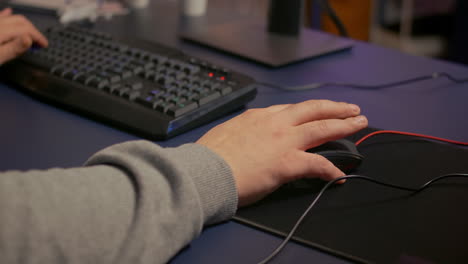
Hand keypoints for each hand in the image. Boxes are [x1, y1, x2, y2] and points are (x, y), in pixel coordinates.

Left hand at [0, 8, 47, 64]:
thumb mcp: (0, 57)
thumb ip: (14, 48)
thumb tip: (29, 39)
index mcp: (2, 32)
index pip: (26, 29)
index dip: (37, 36)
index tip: (44, 45)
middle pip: (20, 21)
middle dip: (33, 30)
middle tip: (39, 42)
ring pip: (12, 18)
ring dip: (24, 24)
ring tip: (30, 34)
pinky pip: (0, 16)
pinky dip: (8, 15)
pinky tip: (9, 12)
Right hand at [197, 100, 367, 206]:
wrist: (205, 170)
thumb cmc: (209, 156)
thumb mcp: (226, 134)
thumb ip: (241, 132)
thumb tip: (244, 138)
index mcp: (258, 116)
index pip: (289, 110)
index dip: (307, 112)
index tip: (316, 113)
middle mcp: (275, 123)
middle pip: (313, 110)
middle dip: (335, 108)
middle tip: (351, 109)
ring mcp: (284, 141)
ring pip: (322, 127)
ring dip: (344, 125)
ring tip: (358, 124)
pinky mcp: (288, 162)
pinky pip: (318, 164)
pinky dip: (332, 170)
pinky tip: (341, 175)